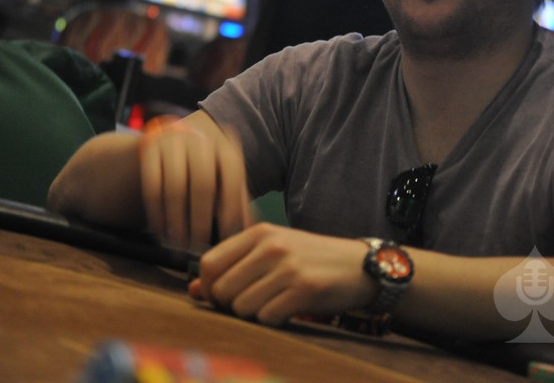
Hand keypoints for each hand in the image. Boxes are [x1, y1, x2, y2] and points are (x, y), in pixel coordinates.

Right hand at [138, 118, 253, 249]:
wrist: (178, 136)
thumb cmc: (209, 165)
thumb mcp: (227, 176)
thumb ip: (238, 200)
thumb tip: (250, 230)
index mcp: (226, 148)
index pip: (232, 176)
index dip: (230, 205)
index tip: (227, 233)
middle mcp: (201, 143)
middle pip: (203, 184)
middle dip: (201, 219)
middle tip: (199, 246)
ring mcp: (174, 145)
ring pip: (175, 188)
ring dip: (177, 221)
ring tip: (179, 245)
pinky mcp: (150, 151)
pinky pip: (152, 187)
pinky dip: (157, 213)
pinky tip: (161, 231)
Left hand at [189, 225, 375, 325]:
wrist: (361, 266)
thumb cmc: (312, 260)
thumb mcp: (273, 253)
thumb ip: (233, 267)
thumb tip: (191, 288)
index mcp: (260, 232)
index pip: (209, 263)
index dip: (207, 287)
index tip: (222, 297)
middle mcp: (272, 246)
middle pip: (220, 289)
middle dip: (229, 305)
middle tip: (251, 304)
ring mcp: (288, 267)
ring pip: (241, 307)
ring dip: (253, 314)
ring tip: (273, 304)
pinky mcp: (303, 289)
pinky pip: (266, 318)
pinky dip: (273, 321)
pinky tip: (289, 309)